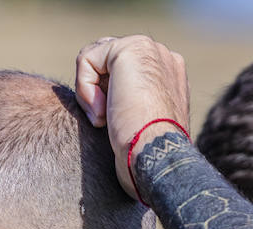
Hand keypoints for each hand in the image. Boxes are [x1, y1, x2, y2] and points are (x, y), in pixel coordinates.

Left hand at [75, 36, 189, 200]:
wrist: (156, 155)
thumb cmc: (145, 153)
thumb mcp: (139, 125)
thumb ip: (127, 104)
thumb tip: (103, 105)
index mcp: (168, 74)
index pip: (121, 70)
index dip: (105, 96)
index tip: (114, 125)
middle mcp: (162, 57)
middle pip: (105, 61)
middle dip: (96, 91)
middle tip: (105, 123)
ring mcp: (149, 49)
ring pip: (95, 60)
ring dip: (89, 93)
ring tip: (104, 120)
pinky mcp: (129, 49)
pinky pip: (86, 60)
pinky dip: (84, 89)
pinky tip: (101, 114)